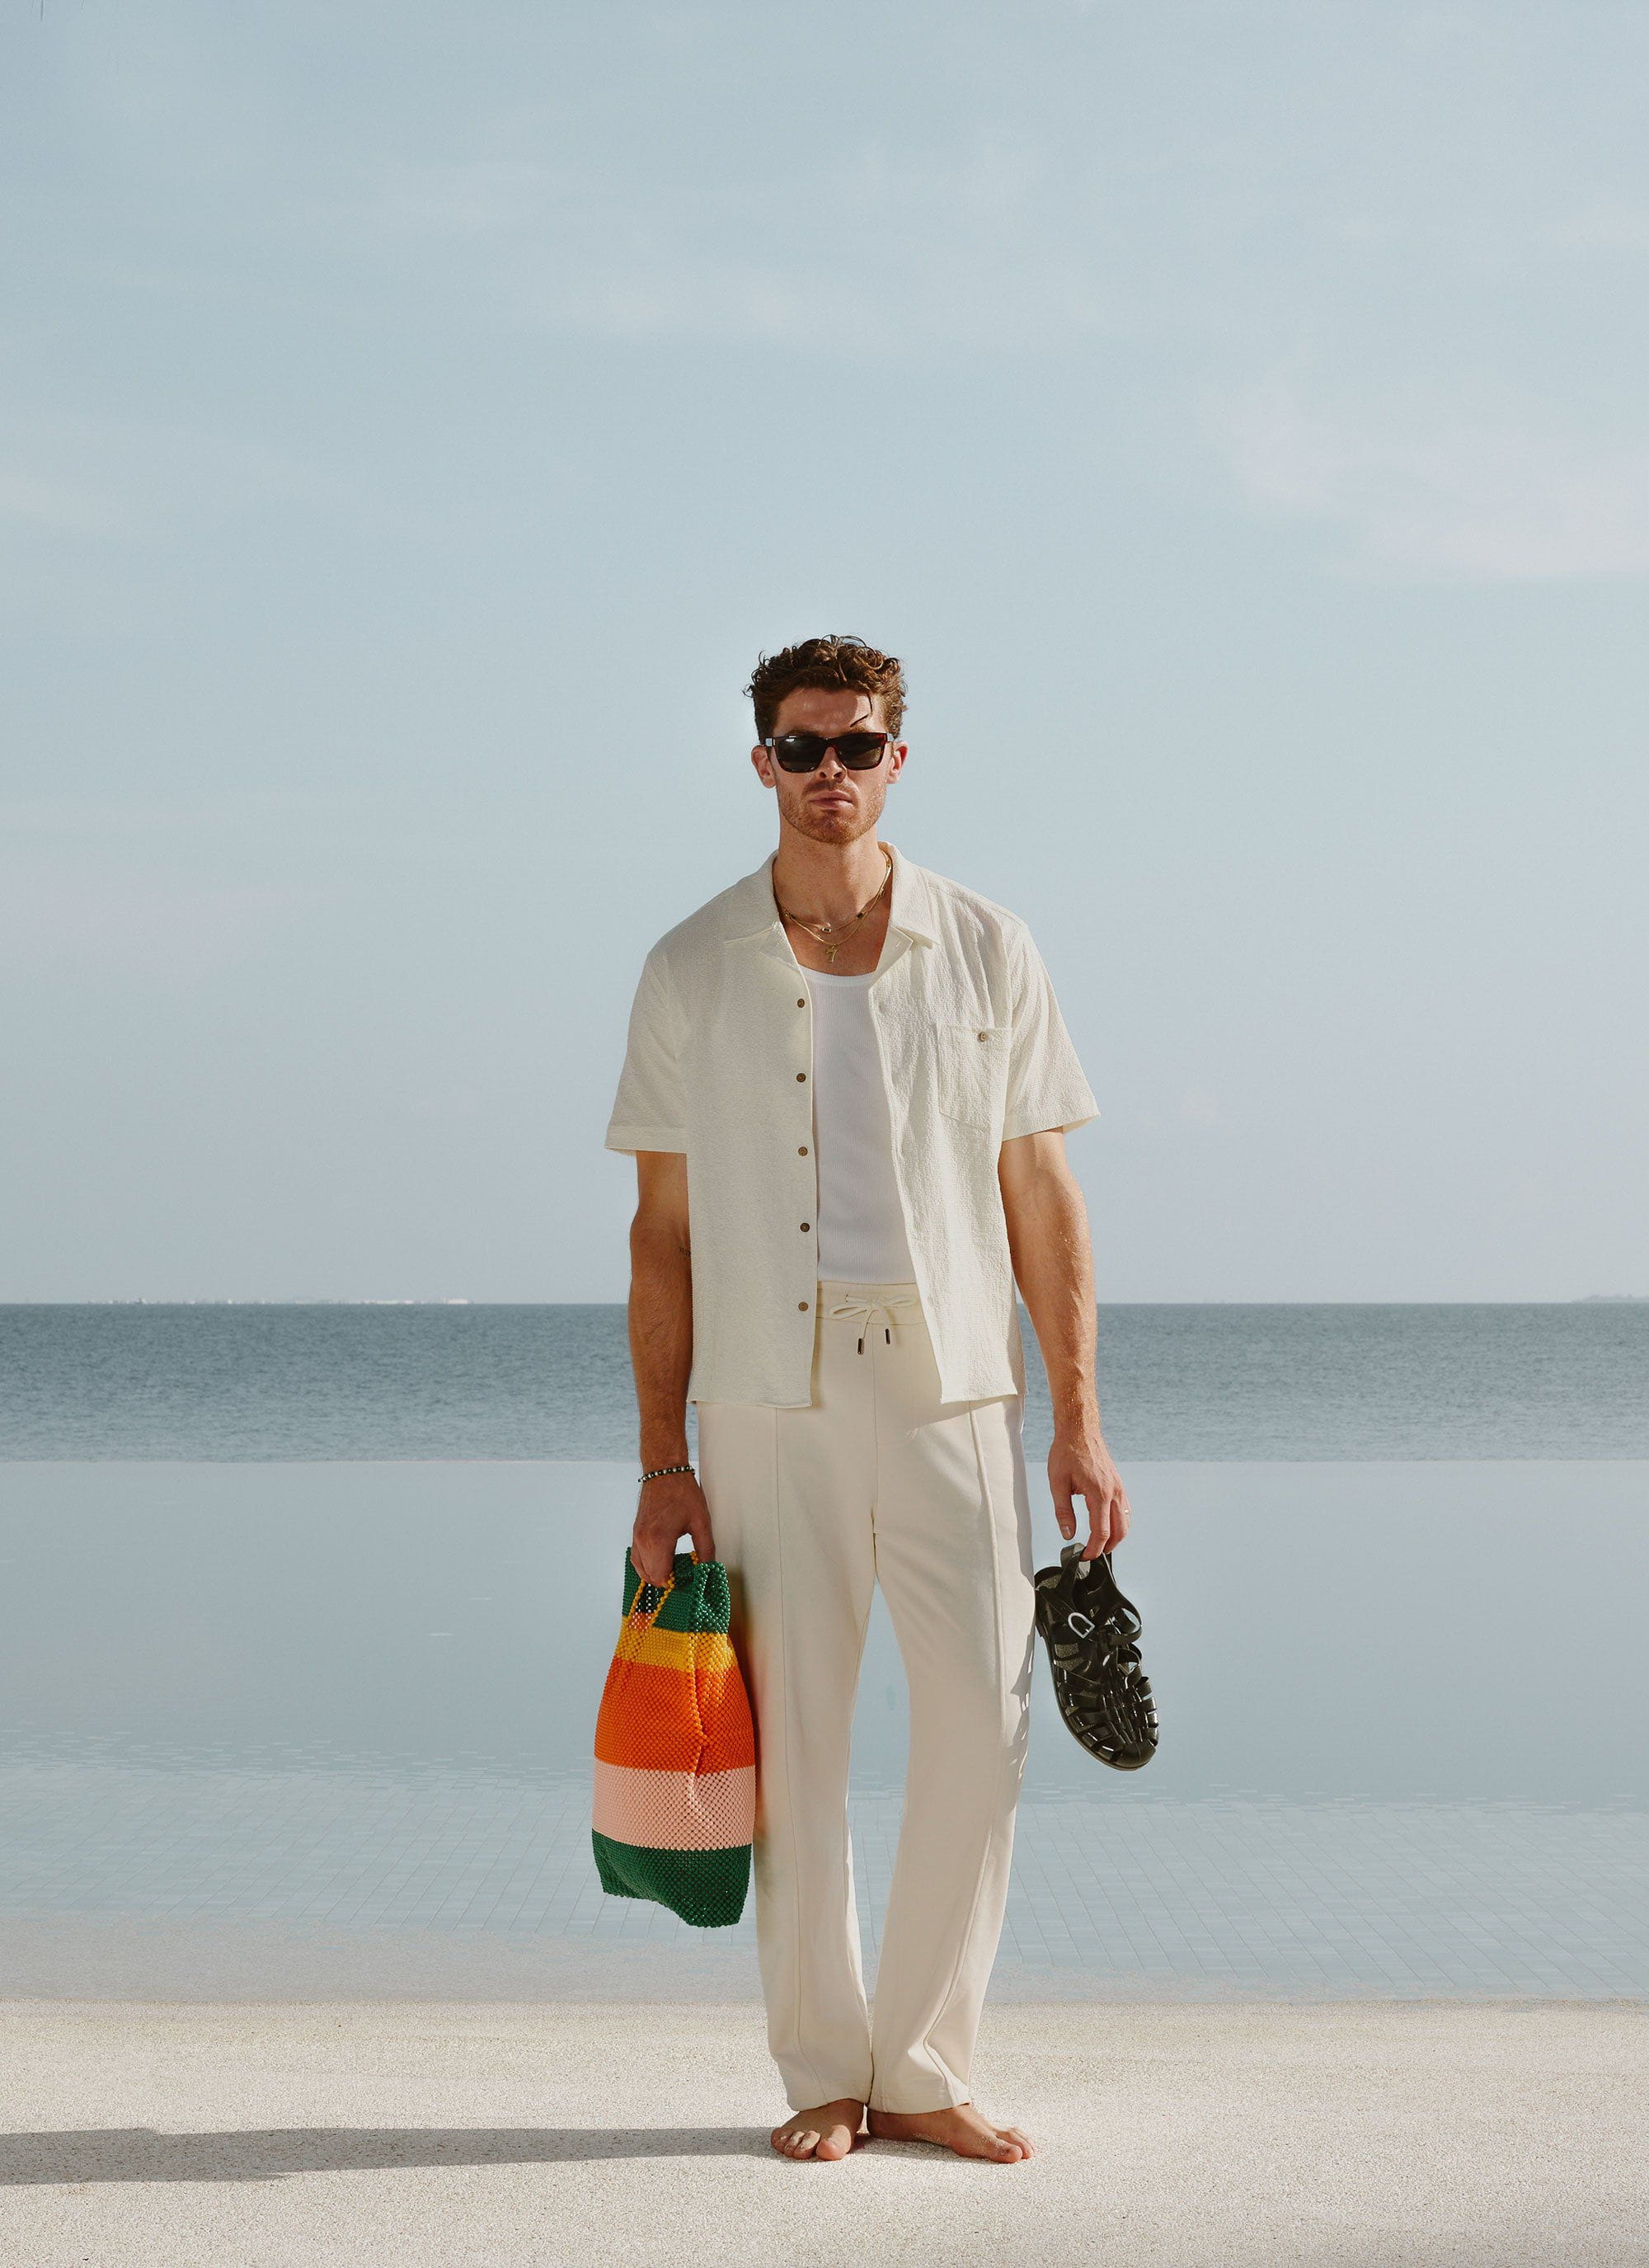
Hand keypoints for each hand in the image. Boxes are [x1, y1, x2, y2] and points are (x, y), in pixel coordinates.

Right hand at [631, 1469, 713, 1585]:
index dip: (675, 1583)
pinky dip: (648, 1565)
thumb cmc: (682, 1493)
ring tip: (675, 1567)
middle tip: (685, 1573)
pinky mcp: (635, 1533)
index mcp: (659, 1540)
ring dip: (656, 1573)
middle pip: (650, 1576)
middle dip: (667, 1580)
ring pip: (641, 1570)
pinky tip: (663, 1560)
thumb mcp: (701, 1522)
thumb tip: (708, 1569)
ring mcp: (636, 1537)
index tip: (688, 1579)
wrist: (664, 1471)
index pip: (661, 1577)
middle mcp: (643, 1541)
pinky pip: (637, 1558)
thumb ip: (706, 1549)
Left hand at [1049, 1424, 1129, 1558]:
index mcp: (1099, 1494)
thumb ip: (1063, 1511)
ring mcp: (1119, 1488)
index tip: (1083, 1557)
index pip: (1101, 1532)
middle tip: (1092, 1554)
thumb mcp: (1057, 1483)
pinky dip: (1119, 1523)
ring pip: (1125, 1521)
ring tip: (1099, 1545)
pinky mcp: (1118, 1484)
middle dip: (1107, 1547)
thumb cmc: (1067, 1453)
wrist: (1080, 1430)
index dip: (1093, 1549)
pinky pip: (1125, 1510)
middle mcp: (1114, 1492)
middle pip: (1119, 1531)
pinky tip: (1107, 1526)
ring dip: (1116, 1537)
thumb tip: (1068, 1535)